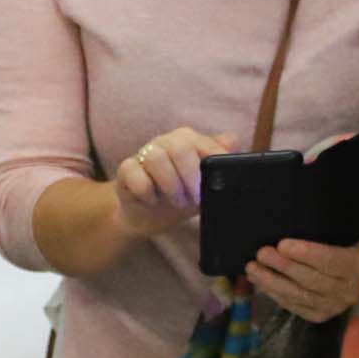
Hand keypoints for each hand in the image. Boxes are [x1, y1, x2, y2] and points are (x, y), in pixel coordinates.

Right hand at [113, 127, 233, 236]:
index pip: (203, 142)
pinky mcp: (126, 169)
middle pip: (179, 145)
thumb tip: (232, 143)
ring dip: (169, 184)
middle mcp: (166, 143)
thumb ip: (219, 164)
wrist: (148, 215)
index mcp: (188, 142)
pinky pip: (133, 172)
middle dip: (190, 175)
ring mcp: (144, 154)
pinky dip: (146, 191)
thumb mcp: (205, 186)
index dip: (209, 163)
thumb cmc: (180, 195)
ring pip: (155, 157)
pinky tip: (152, 201)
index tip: (212, 184)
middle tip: (194, 198)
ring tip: (176, 201)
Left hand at [249, 239, 358, 324]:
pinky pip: (294, 306)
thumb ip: (326, 231)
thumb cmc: (343, 245)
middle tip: (261, 253)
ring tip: (252, 268)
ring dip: (272, 282)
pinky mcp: (320, 316)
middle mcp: (349, 290)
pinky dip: (274, 294)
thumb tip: (293, 221)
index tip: (282, 244)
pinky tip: (259, 282)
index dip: (306, 253)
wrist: (352, 273)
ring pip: (299, 296)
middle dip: (283, 266)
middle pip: (311, 280)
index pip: (330, 261)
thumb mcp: (344, 234)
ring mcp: (334, 306)